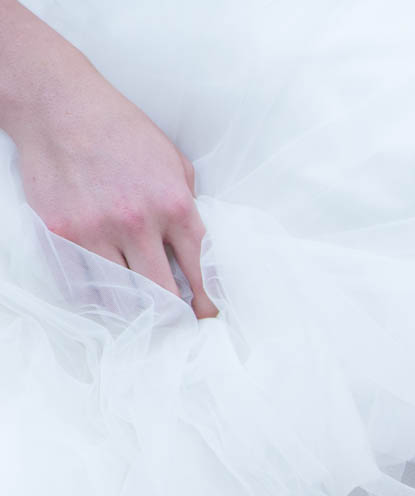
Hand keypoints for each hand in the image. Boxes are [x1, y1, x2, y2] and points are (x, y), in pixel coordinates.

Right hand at [1, 16, 216, 316]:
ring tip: (143, 315)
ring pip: (123, 294)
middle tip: (177, 325)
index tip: (209, 317)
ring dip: (136, 308)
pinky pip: (84, 281)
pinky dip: (98, 292)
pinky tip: (108, 294)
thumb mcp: (173, 162)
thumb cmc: (122, 131)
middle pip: (164, 294)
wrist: (59, 106)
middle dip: (174, 315)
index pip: (201, 271)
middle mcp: (138, 223)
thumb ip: (187, 204)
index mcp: (175, 206)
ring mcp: (96, 230)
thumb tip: (197, 245)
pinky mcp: (61, 233)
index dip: (208, 302)